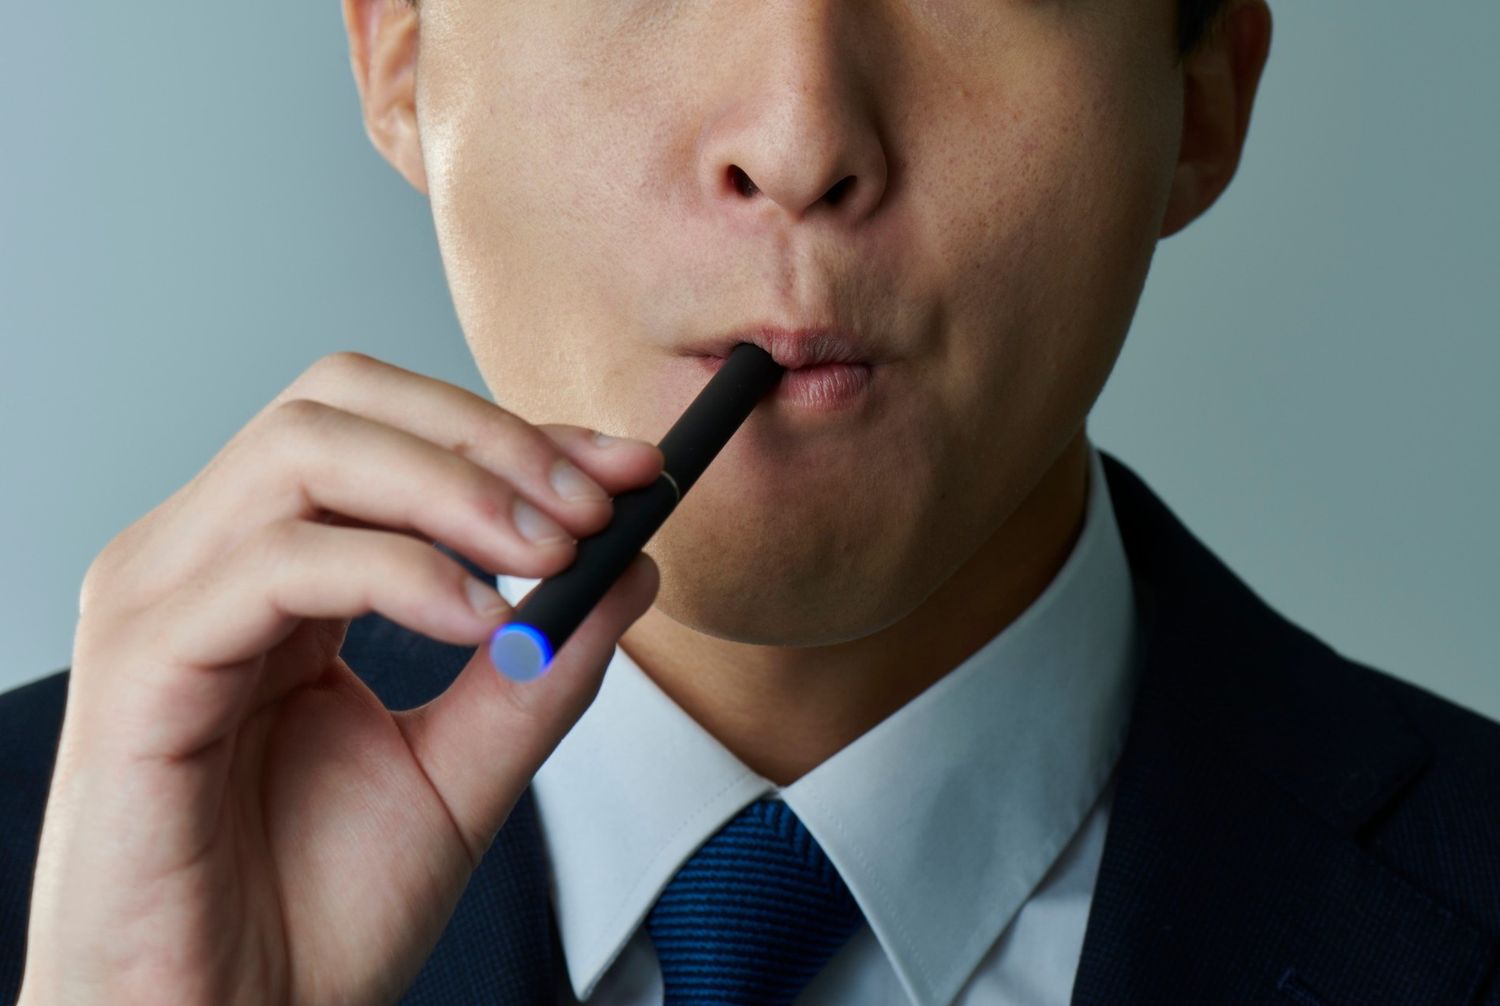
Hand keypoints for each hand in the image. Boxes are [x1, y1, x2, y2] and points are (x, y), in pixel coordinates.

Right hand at [18, 352, 664, 1004]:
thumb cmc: (312, 919)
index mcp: (271, 574)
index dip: (515, 435)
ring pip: (305, 450)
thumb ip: (544, 666)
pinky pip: (274, 562)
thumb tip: (631, 564)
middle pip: (339, 402)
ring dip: (455, 487)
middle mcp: (206, 564)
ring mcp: (161, 605)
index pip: (388, 435)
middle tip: (593, 506)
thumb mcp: (464, 771)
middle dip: (487, 438)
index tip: (629, 468)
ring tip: (548, 557)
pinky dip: (396, 568)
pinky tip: (477, 619)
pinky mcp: (138, 670)